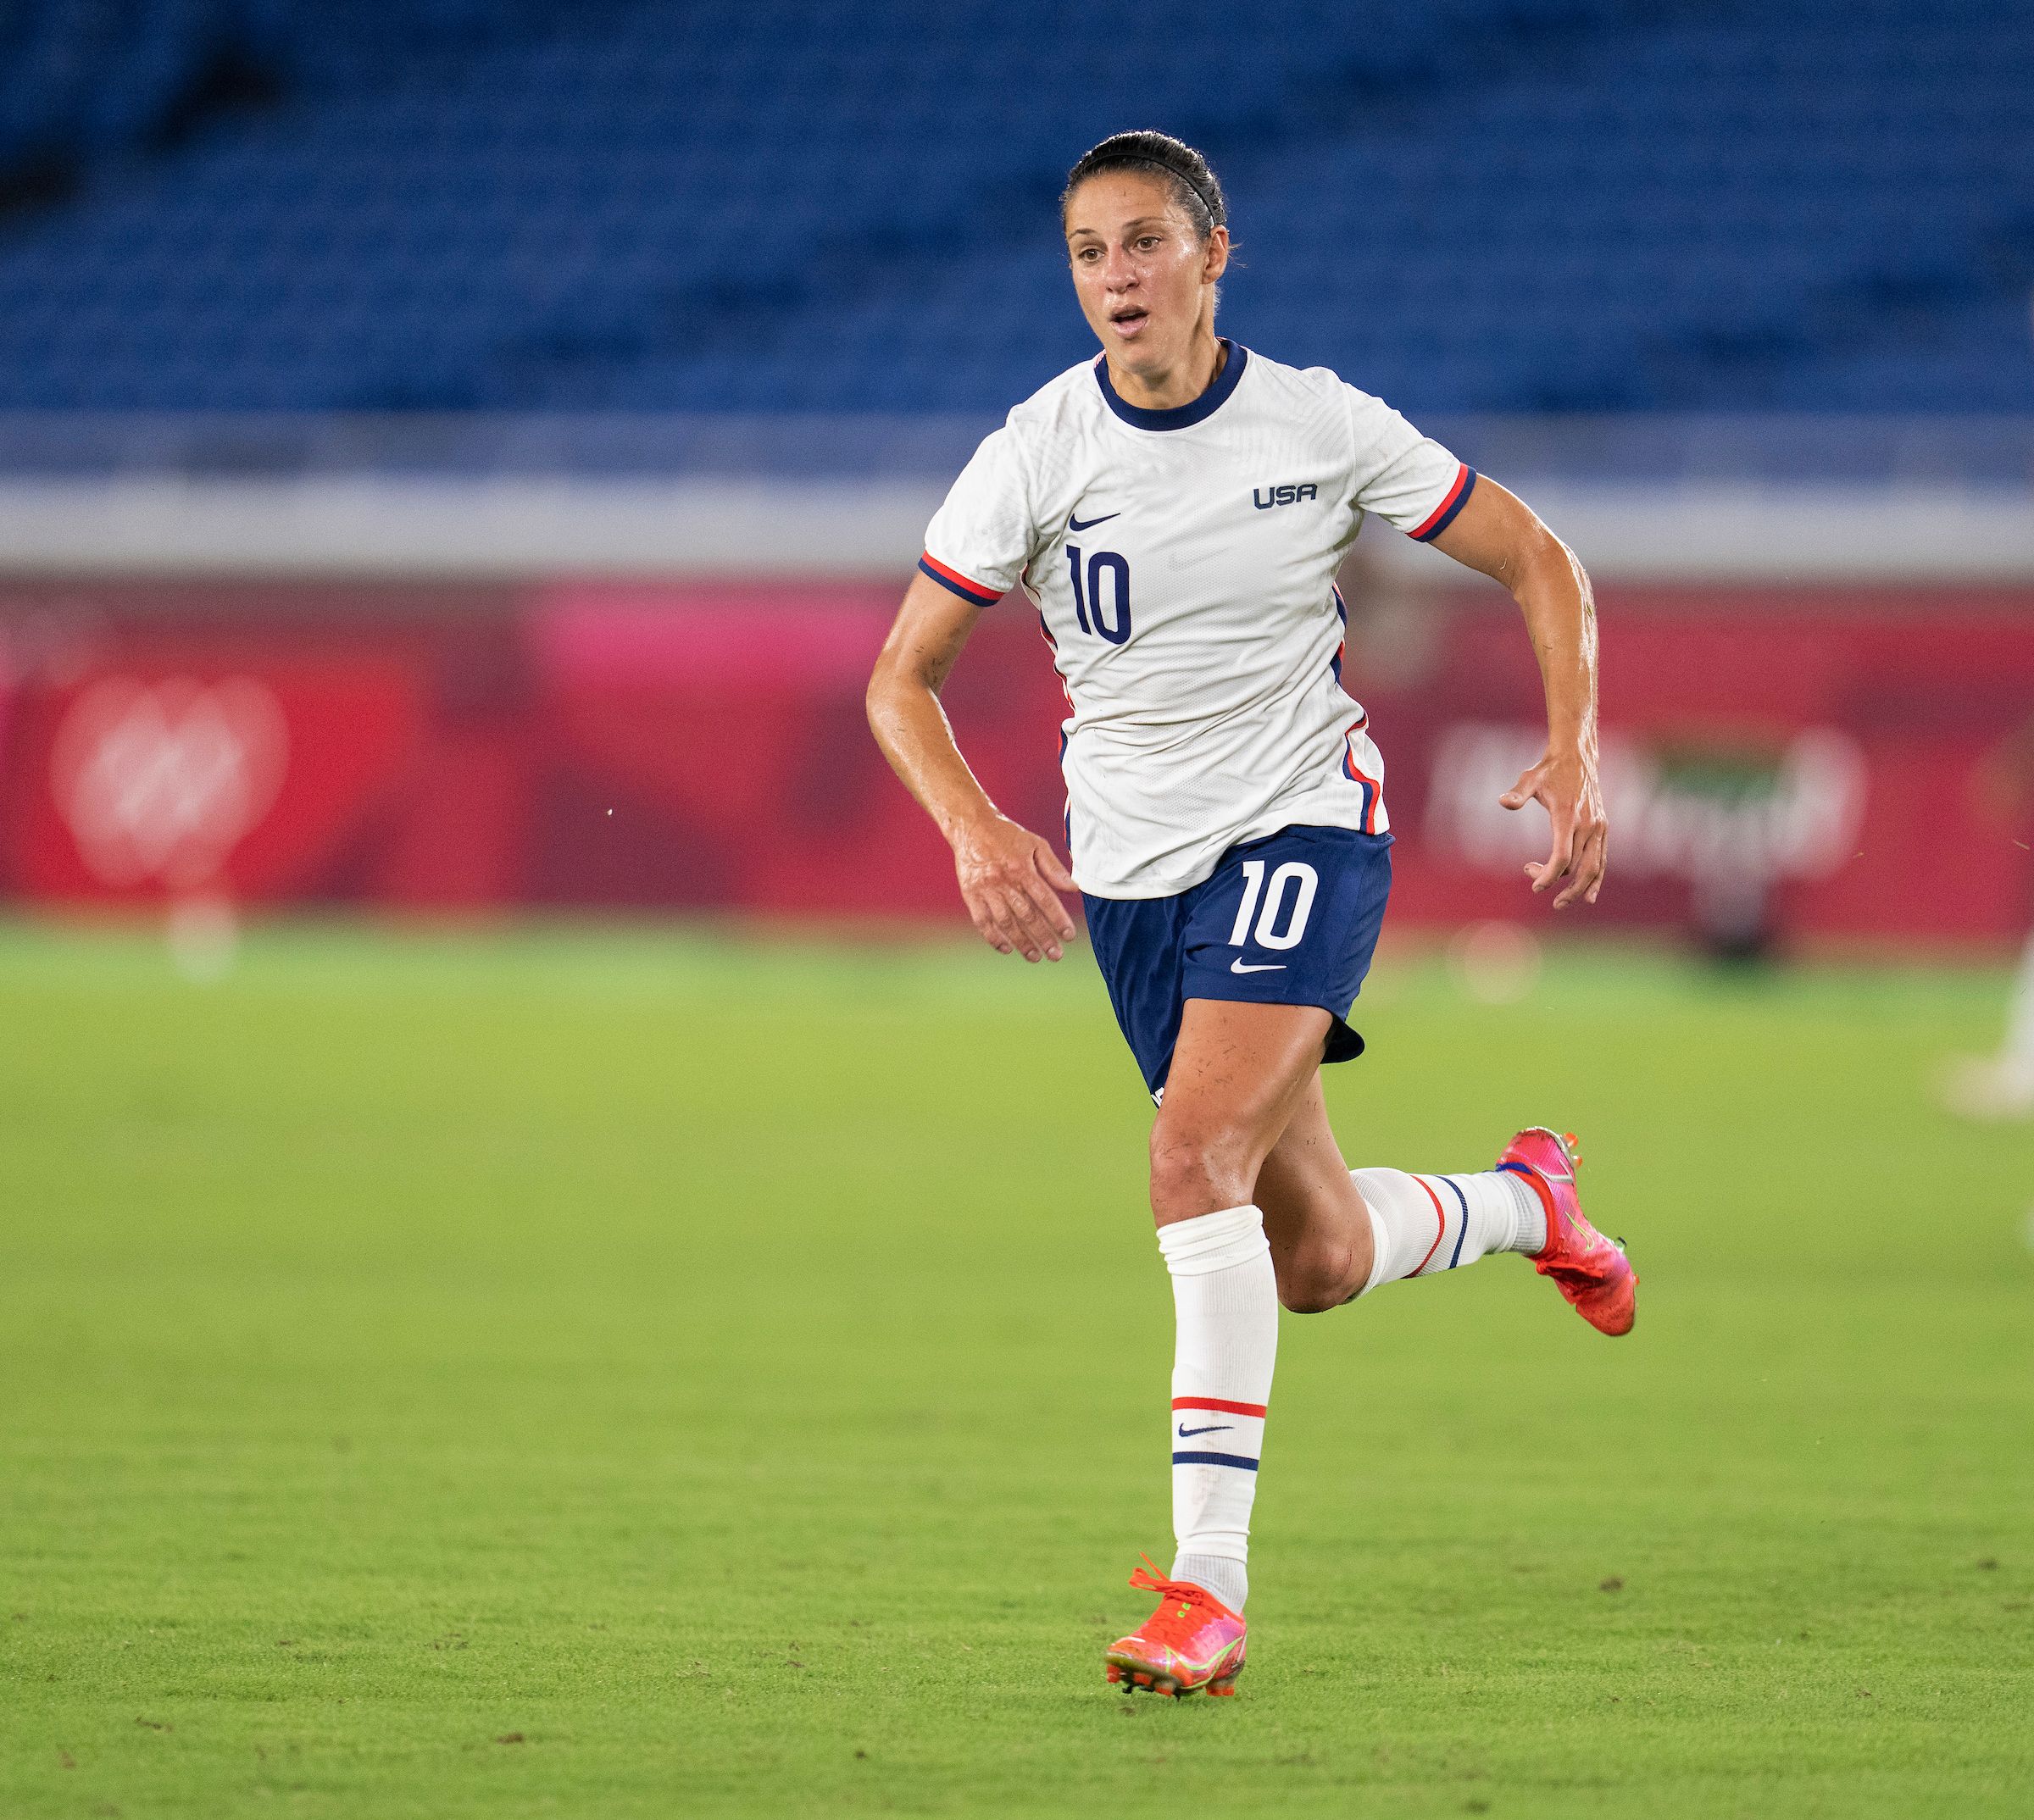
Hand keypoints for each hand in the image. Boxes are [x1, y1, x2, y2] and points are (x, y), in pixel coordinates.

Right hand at [951, 815, 1077, 960]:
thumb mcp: (1035, 844)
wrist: (971, 826)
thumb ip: (1054, 868)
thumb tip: (1073, 888)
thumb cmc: (1007, 835)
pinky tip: (1006, 948)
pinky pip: (982, 921)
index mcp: (1022, 869)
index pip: (1044, 900)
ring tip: (1035, 957)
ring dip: (1021, 942)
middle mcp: (1004, 881)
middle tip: (1056, 955)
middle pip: (1027, 915)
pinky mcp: (971, 894)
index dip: (1058, 920)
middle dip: (1043, 937)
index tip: (1069, 936)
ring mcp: (986, 889)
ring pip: (1005, 922)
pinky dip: (993, 937)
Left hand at [1500, 744, 1607, 908]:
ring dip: (1579, 888)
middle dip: (1559, 884)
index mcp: (1567, 816)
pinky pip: (1602, 859)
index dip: (1548, 875)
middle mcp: (1587, 824)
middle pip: (1578, 868)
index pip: (1561, 857)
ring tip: (1562, 902)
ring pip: (1594, 867)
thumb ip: (1518, 793)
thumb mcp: (1529, 778)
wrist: (1578, 756)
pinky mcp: (1603, 828)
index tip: (1535, 887)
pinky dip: (1596, 878)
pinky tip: (1588, 895)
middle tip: (1540, 891)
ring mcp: (1598, 827)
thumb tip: (1503, 802)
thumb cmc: (1549, 770)